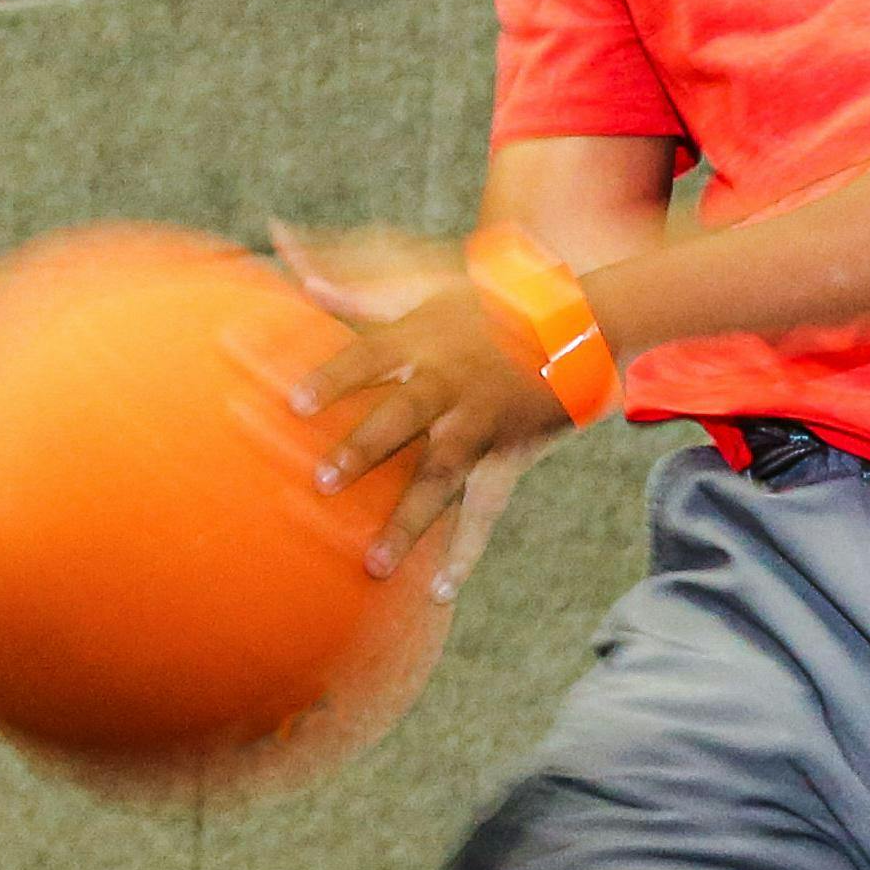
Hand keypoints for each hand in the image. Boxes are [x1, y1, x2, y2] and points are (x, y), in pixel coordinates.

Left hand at [275, 227, 568, 594]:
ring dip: (409, 521)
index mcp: (424, 341)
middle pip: (403, 415)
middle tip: (323, 482)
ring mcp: (481, 422)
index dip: (332, 380)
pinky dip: (465, 553)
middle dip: (365, 449)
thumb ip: (358, 294)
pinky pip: (484, 509)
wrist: (576, 326)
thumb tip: (302, 280)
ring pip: (442, 474)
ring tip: (373, 564)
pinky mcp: (508, 454)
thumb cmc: (486, 307)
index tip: (292, 404)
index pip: (367, 357)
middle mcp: (451, 382)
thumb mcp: (424, 290)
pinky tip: (439, 590)